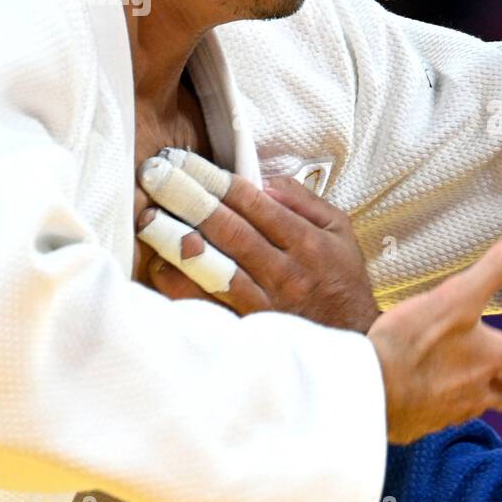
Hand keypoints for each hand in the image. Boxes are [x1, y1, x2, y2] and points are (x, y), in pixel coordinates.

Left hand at [136, 148, 379, 332]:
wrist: (353, 338)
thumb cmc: (342, 281)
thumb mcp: (339, 231)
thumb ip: (304, 202)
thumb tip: (263, 182)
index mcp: (307, 242)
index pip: (254, 203)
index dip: (216, 180)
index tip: (187, 163)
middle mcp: (285, 270)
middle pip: (229, 228)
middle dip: (190, 198)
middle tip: (156, 176)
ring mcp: (265, 301)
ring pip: (215, 265)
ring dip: (178, 239)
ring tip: (148, 217)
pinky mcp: (249, 327)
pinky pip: (209, 304)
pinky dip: (182, 285)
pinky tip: (160, 265)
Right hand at [369, 225, 501, 443]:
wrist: (363, 394)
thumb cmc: (409, 344)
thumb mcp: (456, 297)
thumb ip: (498, 268)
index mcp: (491, 358)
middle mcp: (478, 389)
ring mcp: (450, 410)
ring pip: (487, 406)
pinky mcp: (423, 422)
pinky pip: (450, 416)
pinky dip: (458, 408)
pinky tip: (448, 404)